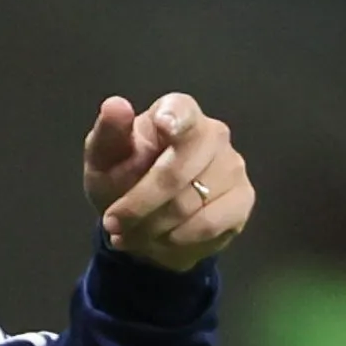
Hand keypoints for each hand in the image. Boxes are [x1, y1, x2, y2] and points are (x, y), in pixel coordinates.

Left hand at [82, 91, 252, 271]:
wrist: (142, 220)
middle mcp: (212, 133)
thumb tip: (115, 105)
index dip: (175, 119)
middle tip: (112, 223)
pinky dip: (177, 239)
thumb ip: (109, 134)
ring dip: (151, 228)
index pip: (181, 111)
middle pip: (176, 172)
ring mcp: (232, 166)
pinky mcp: (242, 200)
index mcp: (175, 113)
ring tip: (130, 234)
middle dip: (138, 205)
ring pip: (190, 204)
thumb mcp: (103, 159)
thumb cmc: (122, 178)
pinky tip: (161, 240)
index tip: (165, 127)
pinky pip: (209, 225)